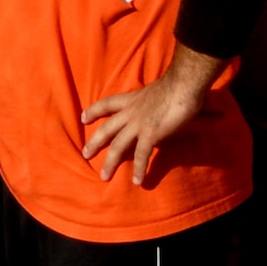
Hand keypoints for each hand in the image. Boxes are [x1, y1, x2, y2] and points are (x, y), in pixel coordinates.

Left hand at [80, 70, 209, 183]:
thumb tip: (166, 104)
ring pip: (117, 146)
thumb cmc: (176, 83)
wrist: (182, 84)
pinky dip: (138, 170)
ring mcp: (138, 124)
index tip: (84, 118)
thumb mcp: (158, 91)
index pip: (107, 104)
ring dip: (110, 163)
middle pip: (106, 129)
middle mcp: (130, 112)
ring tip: (104, 176)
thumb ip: (157, 101)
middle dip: (94, 142)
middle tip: (85, 154)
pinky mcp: (150, 135)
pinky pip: (141, 155)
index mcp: (131, 98)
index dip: (94, 111)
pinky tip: (137, 181)